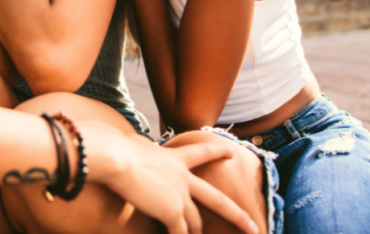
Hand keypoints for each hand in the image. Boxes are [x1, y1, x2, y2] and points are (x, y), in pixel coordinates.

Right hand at [85, 123, 258, 233]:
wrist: (116, 158)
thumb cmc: (116, 148)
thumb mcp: (133, 145)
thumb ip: (139, 150)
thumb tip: (129, 145)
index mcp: (174, 158)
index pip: (202, 153)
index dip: (218, 152)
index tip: (231, 152)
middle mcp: (182, 176)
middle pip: (216, 199)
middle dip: (237, 216)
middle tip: (253, 227)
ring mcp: (180, 195)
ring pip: (195, 222)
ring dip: (194, 232)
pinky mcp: (172, 211)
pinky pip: (179, 233)